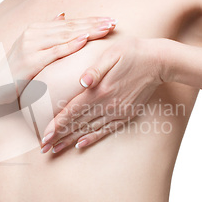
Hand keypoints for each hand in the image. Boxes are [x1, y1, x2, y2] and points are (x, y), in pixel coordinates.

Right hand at [7, 13, 116, 94]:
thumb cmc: (17, 70)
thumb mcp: (32, 48)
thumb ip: (48, 32)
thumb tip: (63, 14)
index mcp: (36, 29)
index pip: (69, 23)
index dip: (90, 20)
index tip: (109, 20)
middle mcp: (33, 33)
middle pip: (70, 27)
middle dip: (93, 24)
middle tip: (114, 22)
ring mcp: (31, 46)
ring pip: (65, 36)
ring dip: (88, 31)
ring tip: (106, 28)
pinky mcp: (30, 60)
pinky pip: (55, 51)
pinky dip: (71, 44)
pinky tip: (85, 39)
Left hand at [41, 37, 166, 152]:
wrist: (159, 62)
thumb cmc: (133, 52)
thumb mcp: (112, 54)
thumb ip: (95, 69)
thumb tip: (82, 81)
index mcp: (99, 90)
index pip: (72, 111)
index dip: (56, 125)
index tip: (43, 136)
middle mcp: (107, 105)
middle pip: (77, 124)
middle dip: (58, 137)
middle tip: (42, 148)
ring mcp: (117, 111)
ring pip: (89, 130)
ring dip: (71, 140)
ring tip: (56, 149)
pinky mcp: (125, 114)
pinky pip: (105, 130)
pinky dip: (91, 138)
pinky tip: (80, 144)